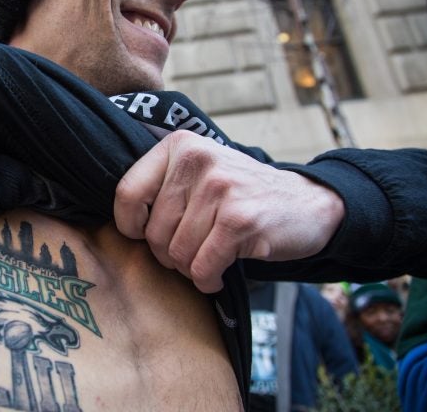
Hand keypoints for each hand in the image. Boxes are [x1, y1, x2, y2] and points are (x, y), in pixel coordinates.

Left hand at [114, 130, 343, 292]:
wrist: (308, 204)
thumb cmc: (241, 196)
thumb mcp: (199, 173)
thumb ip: (161, 186)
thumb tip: (118, 223)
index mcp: (179, 145)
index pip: (127, 194)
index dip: (131, 226)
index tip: (147, 235)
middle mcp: (197, 159)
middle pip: (153, 231)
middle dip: (168, 254)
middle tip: (192, 252)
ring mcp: (220, 187)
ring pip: (177, 253)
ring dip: (190, 268)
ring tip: (209, 257)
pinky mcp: (240, 218)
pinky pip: (201, 266)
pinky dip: (207, 279)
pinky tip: (219, 273)